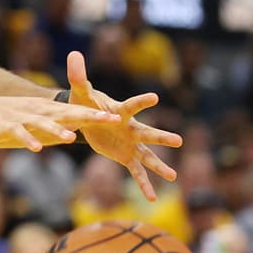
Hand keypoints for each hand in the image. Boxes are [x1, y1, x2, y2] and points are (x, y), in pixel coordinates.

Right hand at [0, 92, 119, 151]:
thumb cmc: (2, 118)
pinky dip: (26, 140)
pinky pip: (17, 134)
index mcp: (43, 109)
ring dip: (56, 130)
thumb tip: (73, 135)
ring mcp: (20, 118)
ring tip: (71, 138)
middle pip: (64, 113)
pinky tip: (35, 148)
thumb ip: (50, 127)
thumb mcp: (30, 121)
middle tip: (108, 119)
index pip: (73, 111)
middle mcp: (35, 111)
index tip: (116, 117)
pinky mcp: (5, 127)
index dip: (94, 114)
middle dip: (87, 116)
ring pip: (41, 124)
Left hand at [64, 51, 180, 200]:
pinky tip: (152, 199)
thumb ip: (78, 75)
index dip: (141, 102)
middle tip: (178, 140)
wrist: (87, 120)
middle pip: (148, 133)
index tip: (154, 97)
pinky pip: (136, 172)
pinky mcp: (126, 156)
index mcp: (120, 112)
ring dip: (159, 166)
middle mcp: (131, 128)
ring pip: (148, 156)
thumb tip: (73, 53)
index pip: (131, 106)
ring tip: (174, 176)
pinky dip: (144, 185)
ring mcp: (131, 144)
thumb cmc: (86, 103)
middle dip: (161, 137)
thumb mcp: (80, 92)